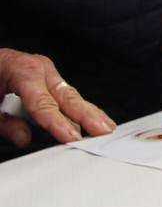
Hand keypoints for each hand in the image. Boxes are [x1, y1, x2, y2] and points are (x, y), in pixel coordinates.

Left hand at [0, 49, 114, 145]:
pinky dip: (80, 108)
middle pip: (65, 96)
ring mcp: (46, 71)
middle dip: (86, 115)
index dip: (58, 122)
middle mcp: (39, 68)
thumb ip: (4, 124)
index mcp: (20, 70)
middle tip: (101, 131)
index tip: (71, 137)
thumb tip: (25, 138)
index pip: (42, 102)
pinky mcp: (48, 78)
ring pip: (71, 95)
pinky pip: (66, 94)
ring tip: (106, 127)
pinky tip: (94, 118)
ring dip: (90, 112)